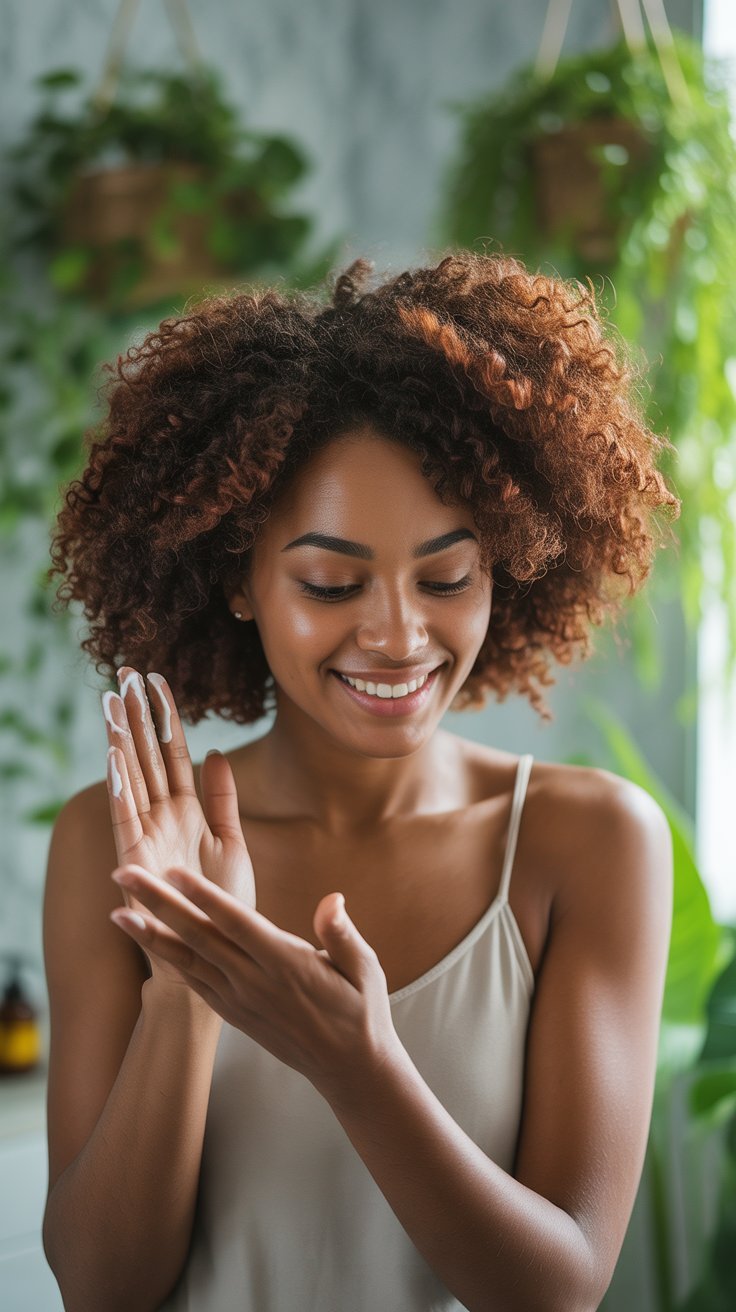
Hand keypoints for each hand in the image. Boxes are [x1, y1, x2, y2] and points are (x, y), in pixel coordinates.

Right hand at [103, 667, 255, 991]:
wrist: (217, 953)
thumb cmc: (224, 905)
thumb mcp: (232, 842)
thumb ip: (222, 799)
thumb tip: (215, 753)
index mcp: (187, 811)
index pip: (174, 752)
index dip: (165, 716)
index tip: (156, 679)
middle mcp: (162, 817)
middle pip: (147, 755)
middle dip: (135, 715)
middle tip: (124, 674)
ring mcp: (147, 835)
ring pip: (132, 776)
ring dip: (121, 739)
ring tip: (111, 701)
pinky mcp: (136, 858)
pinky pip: (125, 815)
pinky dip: (120, 785)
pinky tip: (114, 755)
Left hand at [108, 862, 399, 1104]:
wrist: (348, 1068)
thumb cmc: (359, 1008)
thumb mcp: (363, 967)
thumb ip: (341, 933)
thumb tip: (332, 900)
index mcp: (285, 964)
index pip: (236, 923)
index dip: (203, 897)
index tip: (174, 871)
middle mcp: (254, 982)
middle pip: (197, 935)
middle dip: (158, 903)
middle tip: (124, 874)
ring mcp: (238, 1000)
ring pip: (186, 960)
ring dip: (149, 934)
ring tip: (116, 912)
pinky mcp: (232, 1013)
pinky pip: (193, 982)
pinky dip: (166, 961)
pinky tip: (145, 944)